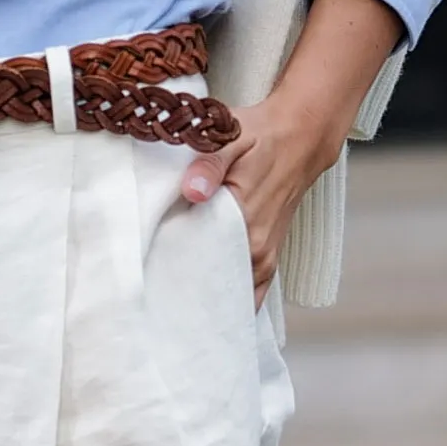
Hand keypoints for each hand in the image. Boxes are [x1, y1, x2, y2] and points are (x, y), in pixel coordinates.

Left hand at [177, 0, 406, 294]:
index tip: (145, 281)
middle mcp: (257, 248)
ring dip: (201, 298)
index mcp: (244, 220)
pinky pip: (246, 293)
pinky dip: (226, 302)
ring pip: (227, 293)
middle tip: (148, 294)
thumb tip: (192, 191)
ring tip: (169, 305)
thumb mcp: (232, 135)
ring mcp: (264, 258)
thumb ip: (209, 162)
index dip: (169, 273)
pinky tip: (203, 310)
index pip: (198, 262)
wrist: (301, 137)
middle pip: (209, 284)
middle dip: (179, 291)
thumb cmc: (260, 135)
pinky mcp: (267, 259)